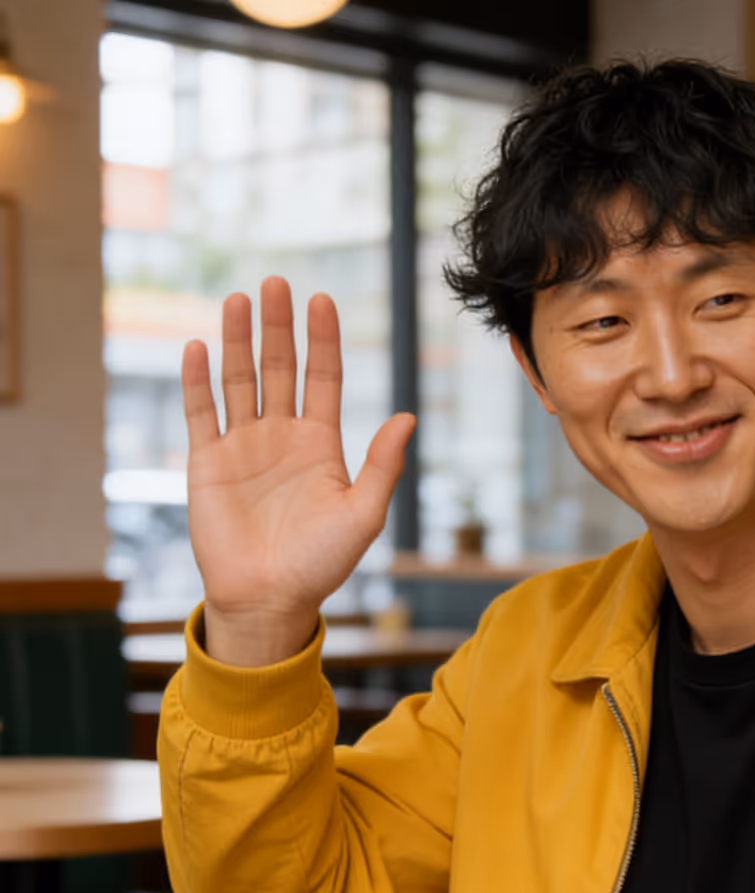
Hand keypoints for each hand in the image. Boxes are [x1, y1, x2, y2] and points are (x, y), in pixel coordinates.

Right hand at [181, 277, 414, 666]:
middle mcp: (282, 436)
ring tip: (238, 300)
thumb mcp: (363, 513)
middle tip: (275, 283)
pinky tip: (198, 347)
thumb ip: (382, 465)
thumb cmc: (321, 562)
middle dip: (277, 327)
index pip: (322, 377)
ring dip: (236, 341)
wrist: (270, 600)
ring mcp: (243, 447)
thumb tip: (409, 417)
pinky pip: (201, 414)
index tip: (321, 300)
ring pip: (239, 381)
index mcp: (321, 443)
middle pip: (280, 368)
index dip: (322, 340)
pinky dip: (197, 382)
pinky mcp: (208, 464)